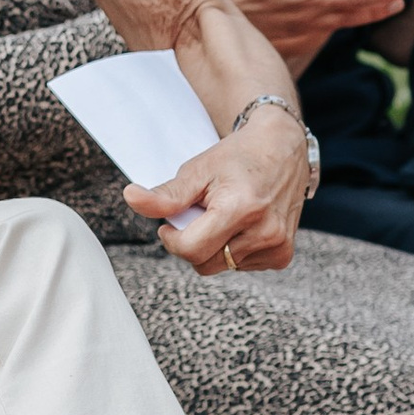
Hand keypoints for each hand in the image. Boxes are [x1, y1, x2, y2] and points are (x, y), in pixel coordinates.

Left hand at [125, 104, 310, 273]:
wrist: (282, 149)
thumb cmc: (237, 157)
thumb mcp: (197, 170)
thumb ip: (166, 194)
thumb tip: (130, 198)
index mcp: (241, 208)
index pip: (191, 249)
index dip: (172, 238)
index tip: (170, 222)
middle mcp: (265, 232)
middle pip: (204, 263)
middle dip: (192, 242)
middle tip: (201, 213)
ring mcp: (276, 246)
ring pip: (221, 266)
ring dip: (214, 245)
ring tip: (225, 215)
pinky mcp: (282, 255)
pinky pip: (240, 266)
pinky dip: (233, 249)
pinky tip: (242, 225)